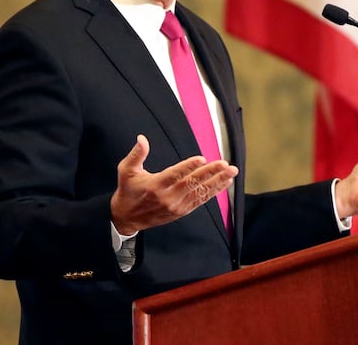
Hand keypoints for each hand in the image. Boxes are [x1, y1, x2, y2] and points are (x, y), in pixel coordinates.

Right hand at [110, 134, 237, 234]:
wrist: (126, 218)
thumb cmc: (128, 192)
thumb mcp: (126, 171)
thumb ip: (136, 154)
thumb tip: (142, 138)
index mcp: (154, 186)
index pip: (174, 175)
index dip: (188, 167)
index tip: (202, 159)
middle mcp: (167, 197)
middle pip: (192, 184)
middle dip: (210, 173)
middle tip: (225, 164)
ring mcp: (176, 206)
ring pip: (200, 192)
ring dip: (217, 182)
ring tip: (231, 172)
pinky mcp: (182, 211)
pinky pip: (200, 200)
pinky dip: (214, 192)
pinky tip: (225, 183)